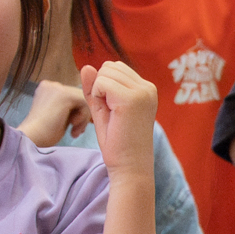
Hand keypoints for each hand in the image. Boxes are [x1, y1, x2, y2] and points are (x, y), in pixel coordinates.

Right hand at [19, 79, 89, 147]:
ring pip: (84, 100)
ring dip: (83, 119)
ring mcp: (57, 88)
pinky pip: (85, 104)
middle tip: (76, 131)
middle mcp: (51, 84)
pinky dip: (83, 119)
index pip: (73, 95)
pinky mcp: (64, 95)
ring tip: (74, 132)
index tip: (76, 127)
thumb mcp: (59, 117)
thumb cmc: (45, 134)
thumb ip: (70, 109)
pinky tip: (73, 128)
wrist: (32, 140)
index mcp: (47, 89)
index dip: (79, 112)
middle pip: (80, 96)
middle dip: (82, 116)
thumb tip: (90, 108)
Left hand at [78, 61, 157, 177]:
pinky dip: (98, 98)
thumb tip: (86, 66)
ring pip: (104, 72)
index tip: (114, 112)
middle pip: (108, 66)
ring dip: (99, 93)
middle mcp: (148, 87)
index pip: (114, 68)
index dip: (104, 87)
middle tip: (111, 115)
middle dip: (100, 87)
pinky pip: (100, 83)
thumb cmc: (118, 143)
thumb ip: (95, 88)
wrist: (130, 167)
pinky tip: (110, 116)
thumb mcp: (104, 109)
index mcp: (146, 89)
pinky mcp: (132, 98)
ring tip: (112, 116)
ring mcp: (142, 92)